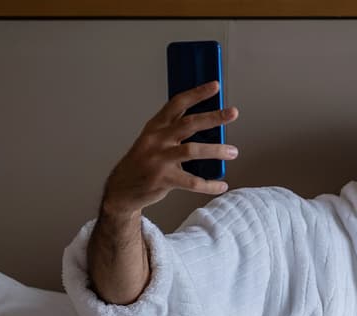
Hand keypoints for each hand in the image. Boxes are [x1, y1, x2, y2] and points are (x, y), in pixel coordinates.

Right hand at [101, 81, 239, 216]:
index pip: (177, 104)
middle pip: (189, 124)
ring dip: (216, 150)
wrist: (123, 189)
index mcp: (155, 127)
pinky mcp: (163, 179)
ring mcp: (159, 159)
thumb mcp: (153, 140)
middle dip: (213, 117)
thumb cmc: (143, 162)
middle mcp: (157, 140)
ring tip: (233, 152)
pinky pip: (192, 182)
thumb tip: (207, 122)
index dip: (197, 93)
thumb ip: (174, 130)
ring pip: (192, 151)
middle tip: (232, 113)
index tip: (214, 86)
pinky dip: (209, 184)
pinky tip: (221, 184)